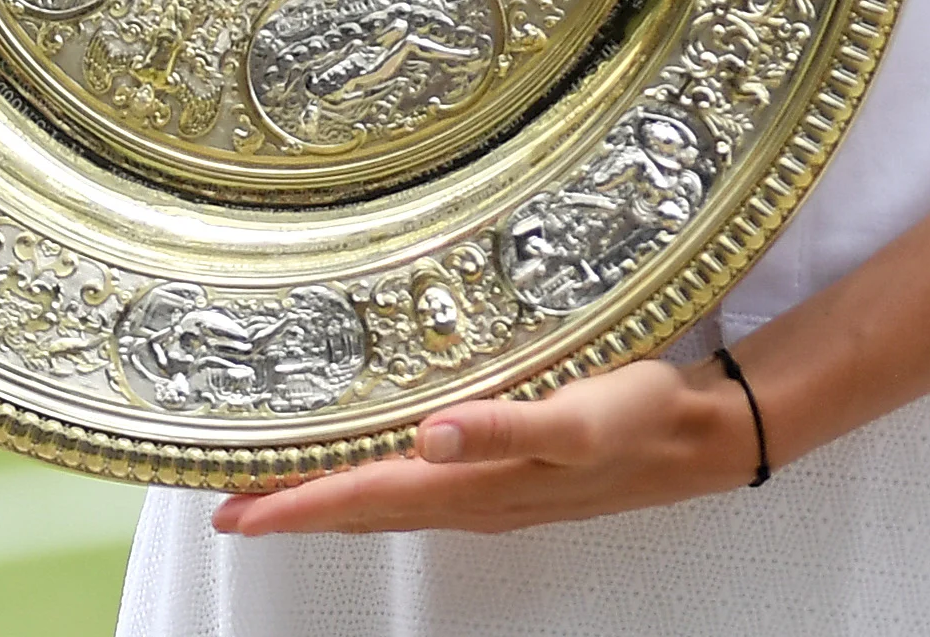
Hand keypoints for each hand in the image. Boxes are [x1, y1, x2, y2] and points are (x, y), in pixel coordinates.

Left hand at [210, 357, 760, 535]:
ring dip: (331, 505)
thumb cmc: (640, 416)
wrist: (699, 435)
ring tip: (279, 497)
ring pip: (389, 507)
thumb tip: (429, 435)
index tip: (235, 513)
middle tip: (229, 509)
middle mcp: (472, 497)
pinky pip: (421, 495)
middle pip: (363, 512)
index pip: (365, 498)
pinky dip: (378, 491)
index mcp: (476, 482)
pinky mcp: (508, 479)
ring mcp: (490, 495)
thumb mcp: (581, 416)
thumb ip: (504, 425)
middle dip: (295, 512)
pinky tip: (375, 472)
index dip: (296, 506)